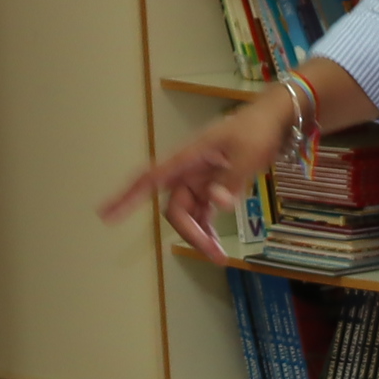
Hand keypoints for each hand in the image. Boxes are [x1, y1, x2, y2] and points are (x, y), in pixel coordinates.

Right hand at [104, 95, 286, 259]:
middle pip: (175, 208)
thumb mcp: (247, 154)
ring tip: (220, 256)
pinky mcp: (212, 187)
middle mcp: (188, 171)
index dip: (127, 196)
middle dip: (189, 233)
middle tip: (213, 254)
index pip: (151, 178)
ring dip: (200, 236)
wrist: (272, 121)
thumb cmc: (255, 130)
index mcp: (188, 157)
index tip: (106, 215)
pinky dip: (207, 228)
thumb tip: (216, 203)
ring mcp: (199, 180)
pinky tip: (216, 245)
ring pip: (189, 215)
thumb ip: (230, 180)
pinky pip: (202, 213)